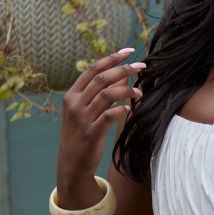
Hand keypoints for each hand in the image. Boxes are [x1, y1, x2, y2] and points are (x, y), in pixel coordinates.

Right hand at [57, 47, 145, 204]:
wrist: (71, 163)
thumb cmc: (82, 134)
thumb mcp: (87, 111)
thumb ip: (101, 93)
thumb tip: (122, 76)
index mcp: (72, 94)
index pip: (93, 69)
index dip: (112, 58)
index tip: (129, 51)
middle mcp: (75, 103)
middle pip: (101, 78)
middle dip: (124, 69)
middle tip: (142, 66)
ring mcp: (82, 118)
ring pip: (106, 94)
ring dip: (127, 90)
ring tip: (140, 92)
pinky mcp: (91, 133)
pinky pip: (109, 116)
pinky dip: (121, 110)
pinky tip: (131, 109)